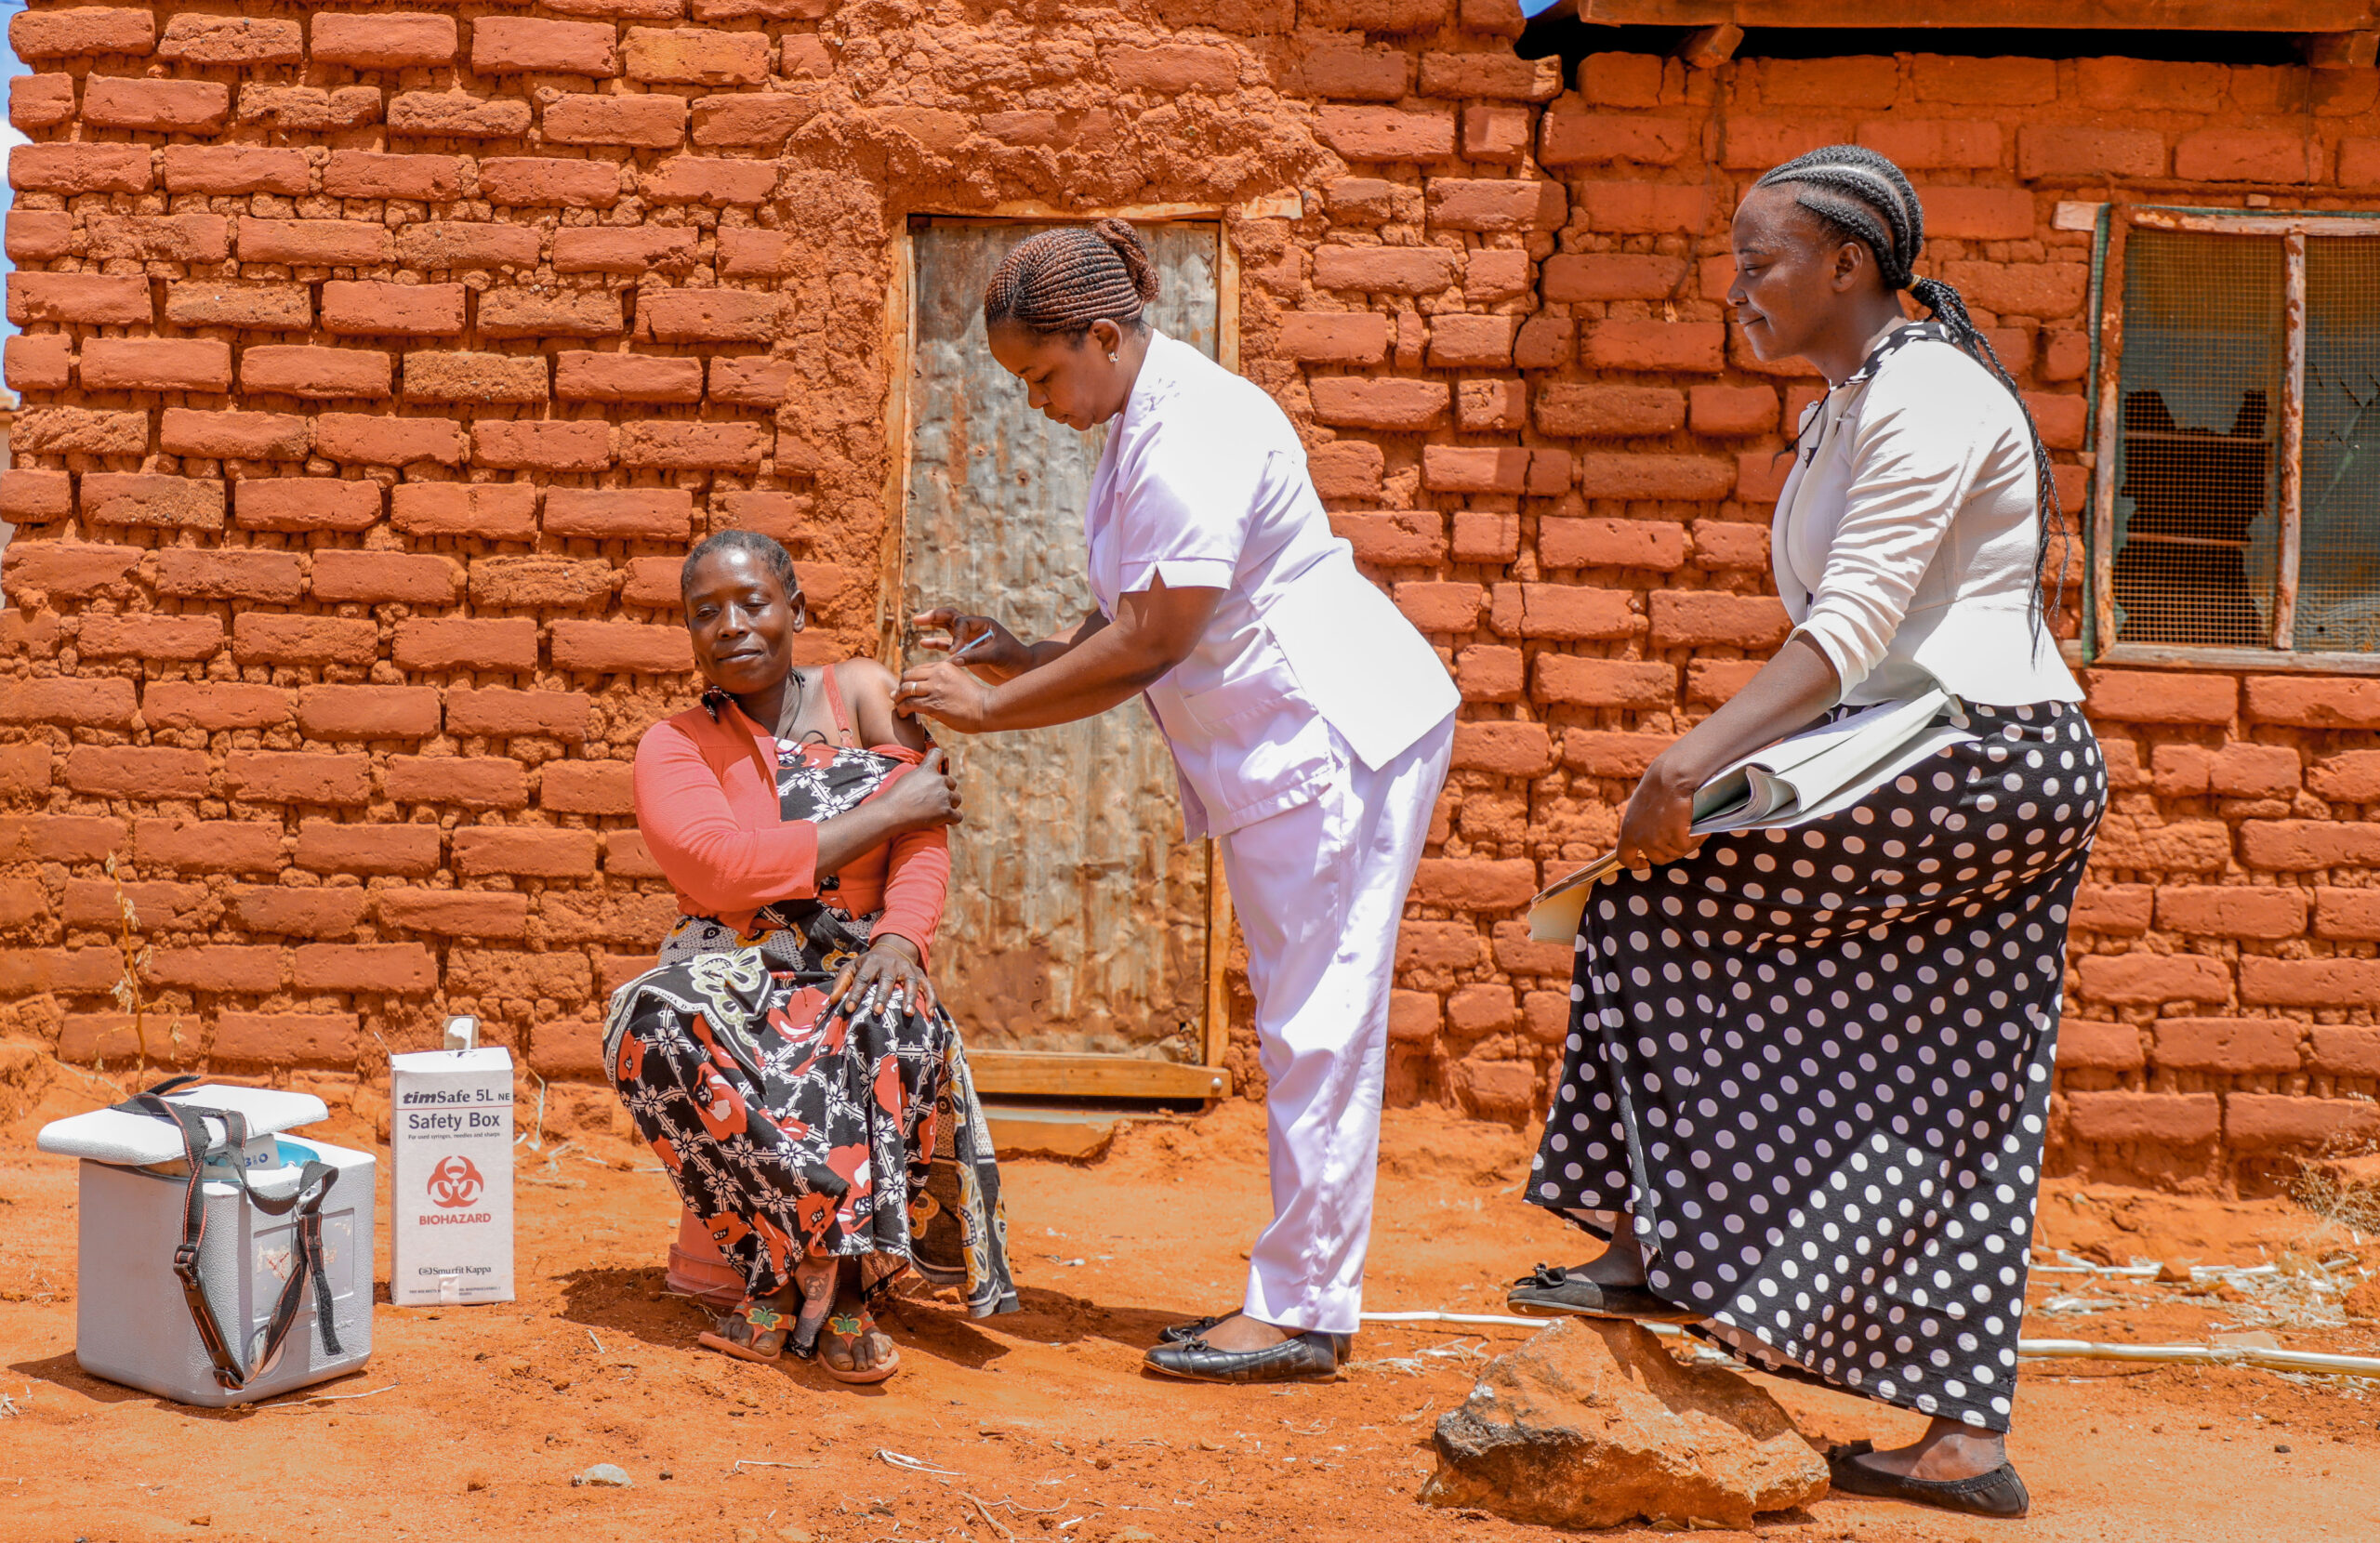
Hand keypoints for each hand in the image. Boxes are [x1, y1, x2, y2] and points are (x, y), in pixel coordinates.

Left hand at [827, 936, 933, 1018]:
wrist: (893, 949)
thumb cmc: (869, 964)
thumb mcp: (852, 967)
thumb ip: (842, 983)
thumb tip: (832, 1001)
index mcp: (871, 963)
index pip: (862, 979)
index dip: (855, 993)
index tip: (849, 1009)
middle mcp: (890, 964)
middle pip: (886, 979)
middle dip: (882, 995)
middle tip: (877, 1011)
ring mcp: (907, 969)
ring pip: (911, 982)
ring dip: (910, 997)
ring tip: (907, 1013)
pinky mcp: (920, 974)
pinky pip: (928, 986)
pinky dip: (931, 998)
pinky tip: (930, 1013)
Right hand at [876, 746, 961, 830]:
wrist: (892, 813)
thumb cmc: (895, 797)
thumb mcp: (906, 777)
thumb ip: (920, 774)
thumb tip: (927, 775)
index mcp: (927, 769)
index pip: (938, 753)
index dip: (939, 758)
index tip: (939, 764)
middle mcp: (939, 780)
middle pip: (952, 782)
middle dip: (946, 790)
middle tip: (934, 800)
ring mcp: (944, 796)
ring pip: (957, 798)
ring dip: (951, 804)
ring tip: (939, 811)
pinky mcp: (946, 812)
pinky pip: (958, 816)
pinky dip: (953, 819)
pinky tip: (946, 820)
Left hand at [894, 660, 996, 731]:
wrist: (987, 709)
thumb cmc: (974, 698)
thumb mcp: (957, 680)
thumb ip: (942, 680)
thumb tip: (924, 688)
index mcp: (943, 666)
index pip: (916, 670)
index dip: (908, 680)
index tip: (906, 690)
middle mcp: (937, 674)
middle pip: (907, 676)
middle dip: (900, 688)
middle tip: (898, 698)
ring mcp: (935, 688)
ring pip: (905, 690)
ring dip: (898, 699)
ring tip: (899, 707)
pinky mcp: (933, 704)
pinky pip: (908, 704)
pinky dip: (902, 709)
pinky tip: (903, 714)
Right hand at [912, 607, 1030, 681]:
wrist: (1022, 671)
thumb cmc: (1014, 660)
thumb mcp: (996, 656)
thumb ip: (974, 657)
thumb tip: (952, 660)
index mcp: (983, 624)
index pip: (962, 623)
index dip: (955, 636)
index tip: (954, 653)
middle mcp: (974, 628)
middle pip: (951, 617)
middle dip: (934, 616)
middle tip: (918, 619)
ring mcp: (969, 639)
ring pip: (947, 628)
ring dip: (932, 625)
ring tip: (917, 621)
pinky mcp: (966, 651)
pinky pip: (948, 644)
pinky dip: (936, 643)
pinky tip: (923, 643)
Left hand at [1616, 755, 1706, 871]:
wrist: (1671, 776)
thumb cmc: (1659, 785)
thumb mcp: (1641, 808)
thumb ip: (1643, 825)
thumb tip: (1655, 841)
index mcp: (1628, 830)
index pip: (1624, 857)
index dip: (1634, 864)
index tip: (1645, 864)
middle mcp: (1640, 838)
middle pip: (1658, 859)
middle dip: (1672, 852)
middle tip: (1683, 840)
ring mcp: (1657, 839)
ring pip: (1675, 853)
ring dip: (1687, 844)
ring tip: (1693, 829)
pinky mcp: (1674, 837)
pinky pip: (1688, 846)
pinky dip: (1696, 839)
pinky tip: (1701, 829)